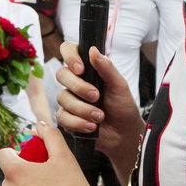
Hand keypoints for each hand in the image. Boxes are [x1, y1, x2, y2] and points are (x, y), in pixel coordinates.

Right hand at [56, 43, 143, 168]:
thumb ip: (107, 68)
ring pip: (62, 97)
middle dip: (79, 87)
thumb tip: (93, 50)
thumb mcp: (120, 86)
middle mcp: (75, 82)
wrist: (124, 135)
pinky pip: (62, 117)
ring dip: (82, 109)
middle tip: (96, 96)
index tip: (80, 69)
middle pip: (61, 74)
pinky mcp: (66, 118)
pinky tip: (92, 127)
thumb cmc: (123, 108)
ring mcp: (69, 100)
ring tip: (100, 116)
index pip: (69, 51)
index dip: (70, 56)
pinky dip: (78, 123)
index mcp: (88, 69)